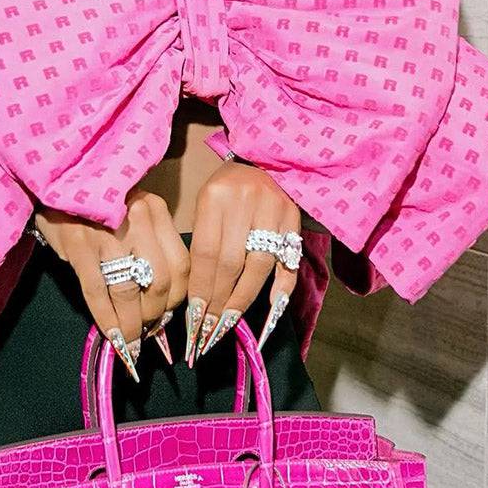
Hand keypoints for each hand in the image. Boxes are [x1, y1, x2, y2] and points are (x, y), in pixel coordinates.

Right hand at [33, 189, 189, 380]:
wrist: (53, 181)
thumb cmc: (97, 203)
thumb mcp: (132, 212)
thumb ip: (151, 244)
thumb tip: (161, 298)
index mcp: (155, 210)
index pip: (180, 265)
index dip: (176, 299)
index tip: (167, 314)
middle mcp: (136, 219)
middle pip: (159, 282)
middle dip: (155, 315)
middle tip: (147, 329)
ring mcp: (107, 233)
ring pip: (129, 291)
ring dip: (132, 323)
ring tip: (130, 337)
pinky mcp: (78, 245)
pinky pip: (97, 292)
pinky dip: (106, 318)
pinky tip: (111, 334)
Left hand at [185, 160, 300, 364]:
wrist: (264, 158)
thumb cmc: (228, 188)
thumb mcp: (206, 203)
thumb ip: (204, 240)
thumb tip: (198, 293)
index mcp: (216, 196)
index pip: (205, 252)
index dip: (200, 287)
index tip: (194, 316)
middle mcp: (245, 201)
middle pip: (230, 262)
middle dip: (217, 300)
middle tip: (208, 329)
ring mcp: (273, 209)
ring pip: (258, 265)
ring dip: (243, 299)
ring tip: (228, 322)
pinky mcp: (294, 217)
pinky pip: (288, 259)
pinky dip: (281, 286)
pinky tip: (270, 308)